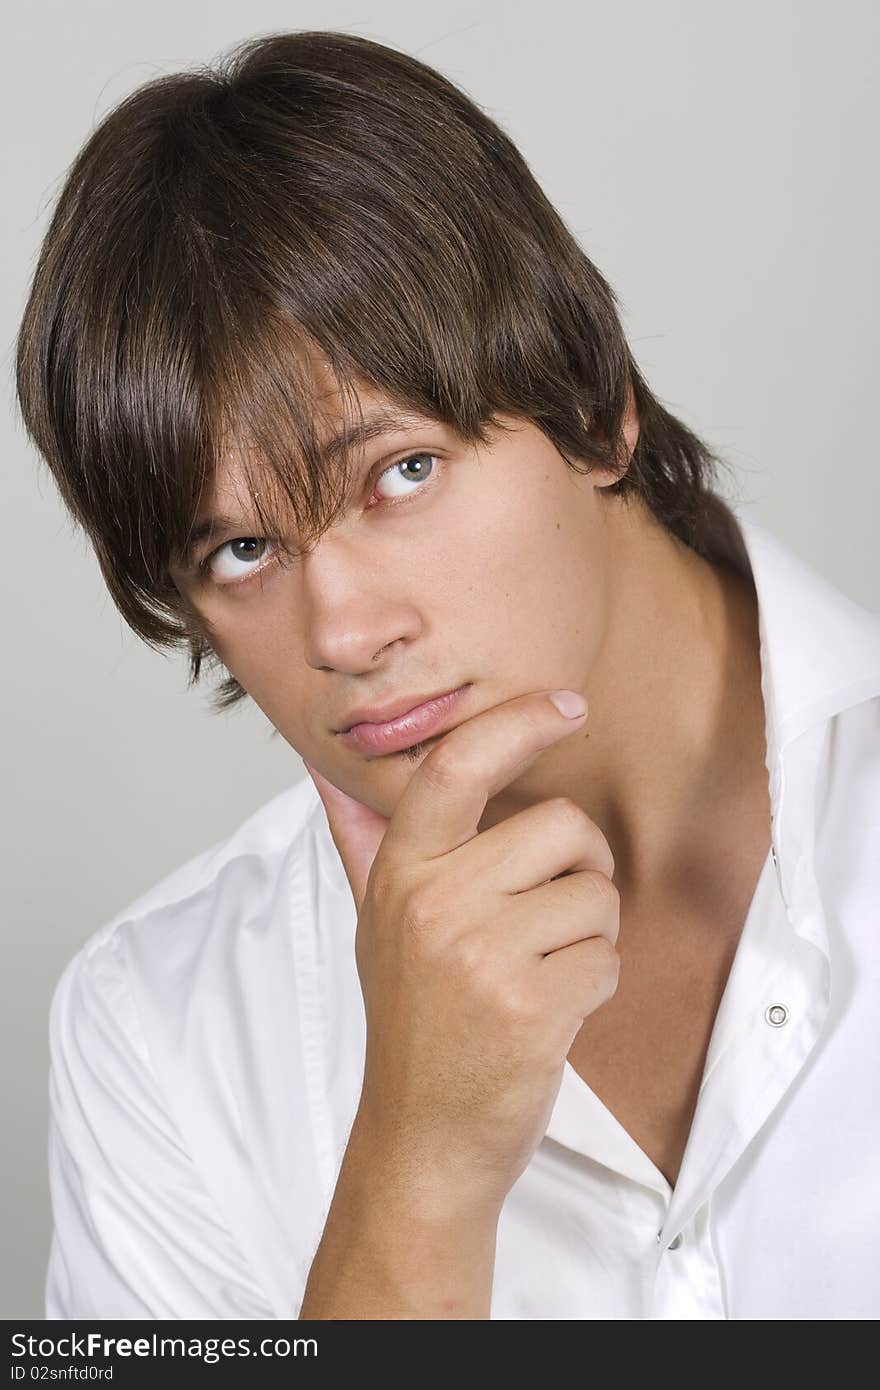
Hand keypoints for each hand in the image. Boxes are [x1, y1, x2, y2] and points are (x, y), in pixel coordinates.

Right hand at [303, 689, 618, 1214]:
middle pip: (563, 827)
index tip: (565, 706)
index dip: (516, 723)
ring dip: (589, 935)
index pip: (456, 768)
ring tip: (538, 972)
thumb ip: (361, 844)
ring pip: (596, 893)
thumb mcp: (376, 925)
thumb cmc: (413, 1025)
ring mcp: (481, 955)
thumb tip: (327, 773)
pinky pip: (609, 956)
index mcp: (400, 873)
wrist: (422, 1140)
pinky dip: (596, 984)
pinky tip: (550, 1011)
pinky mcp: (531, 1006)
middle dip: (582, 867)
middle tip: (548, 916)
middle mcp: (434, 903)